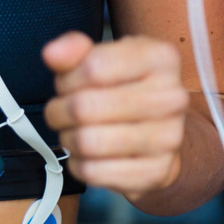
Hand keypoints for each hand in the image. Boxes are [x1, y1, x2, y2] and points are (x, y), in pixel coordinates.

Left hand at [42, 32, 188, 201]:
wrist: (158, 133)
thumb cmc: (121, 90)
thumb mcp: (100, 59)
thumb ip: (74, 51)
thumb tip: (52, 53)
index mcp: (160, 58)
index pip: (93, 67)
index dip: (67, 79)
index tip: (68, 85)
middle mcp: (171, 97)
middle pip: (84, 107)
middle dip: (59, 111)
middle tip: (62, 112)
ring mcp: (168, 137)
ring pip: (86, 142)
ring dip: (67, 139)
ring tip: (75, 132)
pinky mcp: (155, 172)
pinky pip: (93, 172)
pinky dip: (78, 164)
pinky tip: (88, 155)